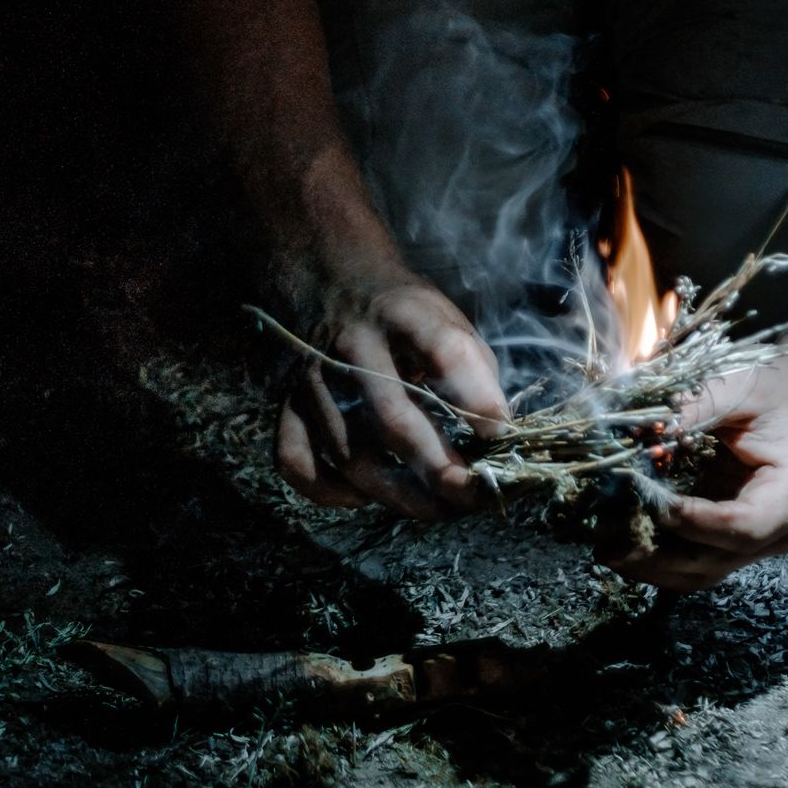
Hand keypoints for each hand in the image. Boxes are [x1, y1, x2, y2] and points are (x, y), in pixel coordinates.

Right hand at [274, 273, 510, 518]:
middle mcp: (353, 346)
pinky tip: (363, 496)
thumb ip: (471, 368)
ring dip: (397, 494)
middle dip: (437, 468)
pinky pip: (296, 461)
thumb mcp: (443, 317)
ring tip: (436, 508)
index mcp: (403, 313)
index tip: (501, 433)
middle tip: (470, 496)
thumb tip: (496, 435)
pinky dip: (329, 491)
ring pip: (349, 454)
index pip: (443, 351)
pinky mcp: (286, 404)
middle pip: (393, 418)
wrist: (325, 279)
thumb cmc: (398, 312)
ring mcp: (313, 379)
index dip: (476, 396)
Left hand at [601, 356, 787, 590]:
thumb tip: (638, 431)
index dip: (700, 523)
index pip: (748, 526)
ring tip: (603, 546)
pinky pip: (689, 562)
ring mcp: (752, 543)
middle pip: (716, 561)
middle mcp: (778, 531)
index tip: (657, 505)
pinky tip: (616, 541)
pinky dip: (652, 556)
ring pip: (698, 573)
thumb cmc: (779, 393)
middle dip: (658, 554)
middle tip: (608, 540)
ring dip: (648, 565)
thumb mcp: (743, 389)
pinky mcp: (726, 540)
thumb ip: (697, 408)